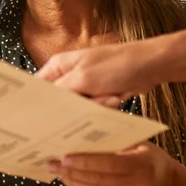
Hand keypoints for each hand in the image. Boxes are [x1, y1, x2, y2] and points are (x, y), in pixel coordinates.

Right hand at [36, 38, 164, 106]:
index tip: (38, 120)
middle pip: (58, 103)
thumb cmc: (117, 64)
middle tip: (87, 103)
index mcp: (58, 66)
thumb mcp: (84, 78)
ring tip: (108, 95)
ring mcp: (83, 87)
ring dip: (94, 108)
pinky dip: (104, 109)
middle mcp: (67, 76)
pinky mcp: (97, 96)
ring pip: (77, 110)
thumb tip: (42, 108)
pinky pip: (92, 111)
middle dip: (73, 108)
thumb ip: (60, 93)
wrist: (149, 67)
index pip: (38, 89)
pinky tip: (114, 98)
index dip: (36, 105)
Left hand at [49, 143, 185, 185]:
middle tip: (53, 165)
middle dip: (72, 173)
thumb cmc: (147, 156)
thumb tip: (84, 127)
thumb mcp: (137, 143)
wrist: (166, 183)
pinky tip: (73, 184)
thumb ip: (115, 137)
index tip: (64, 157)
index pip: (108, 164)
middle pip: (99, 182)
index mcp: (142, 165)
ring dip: (75, 184)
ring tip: (60, 174)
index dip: (84, 161)